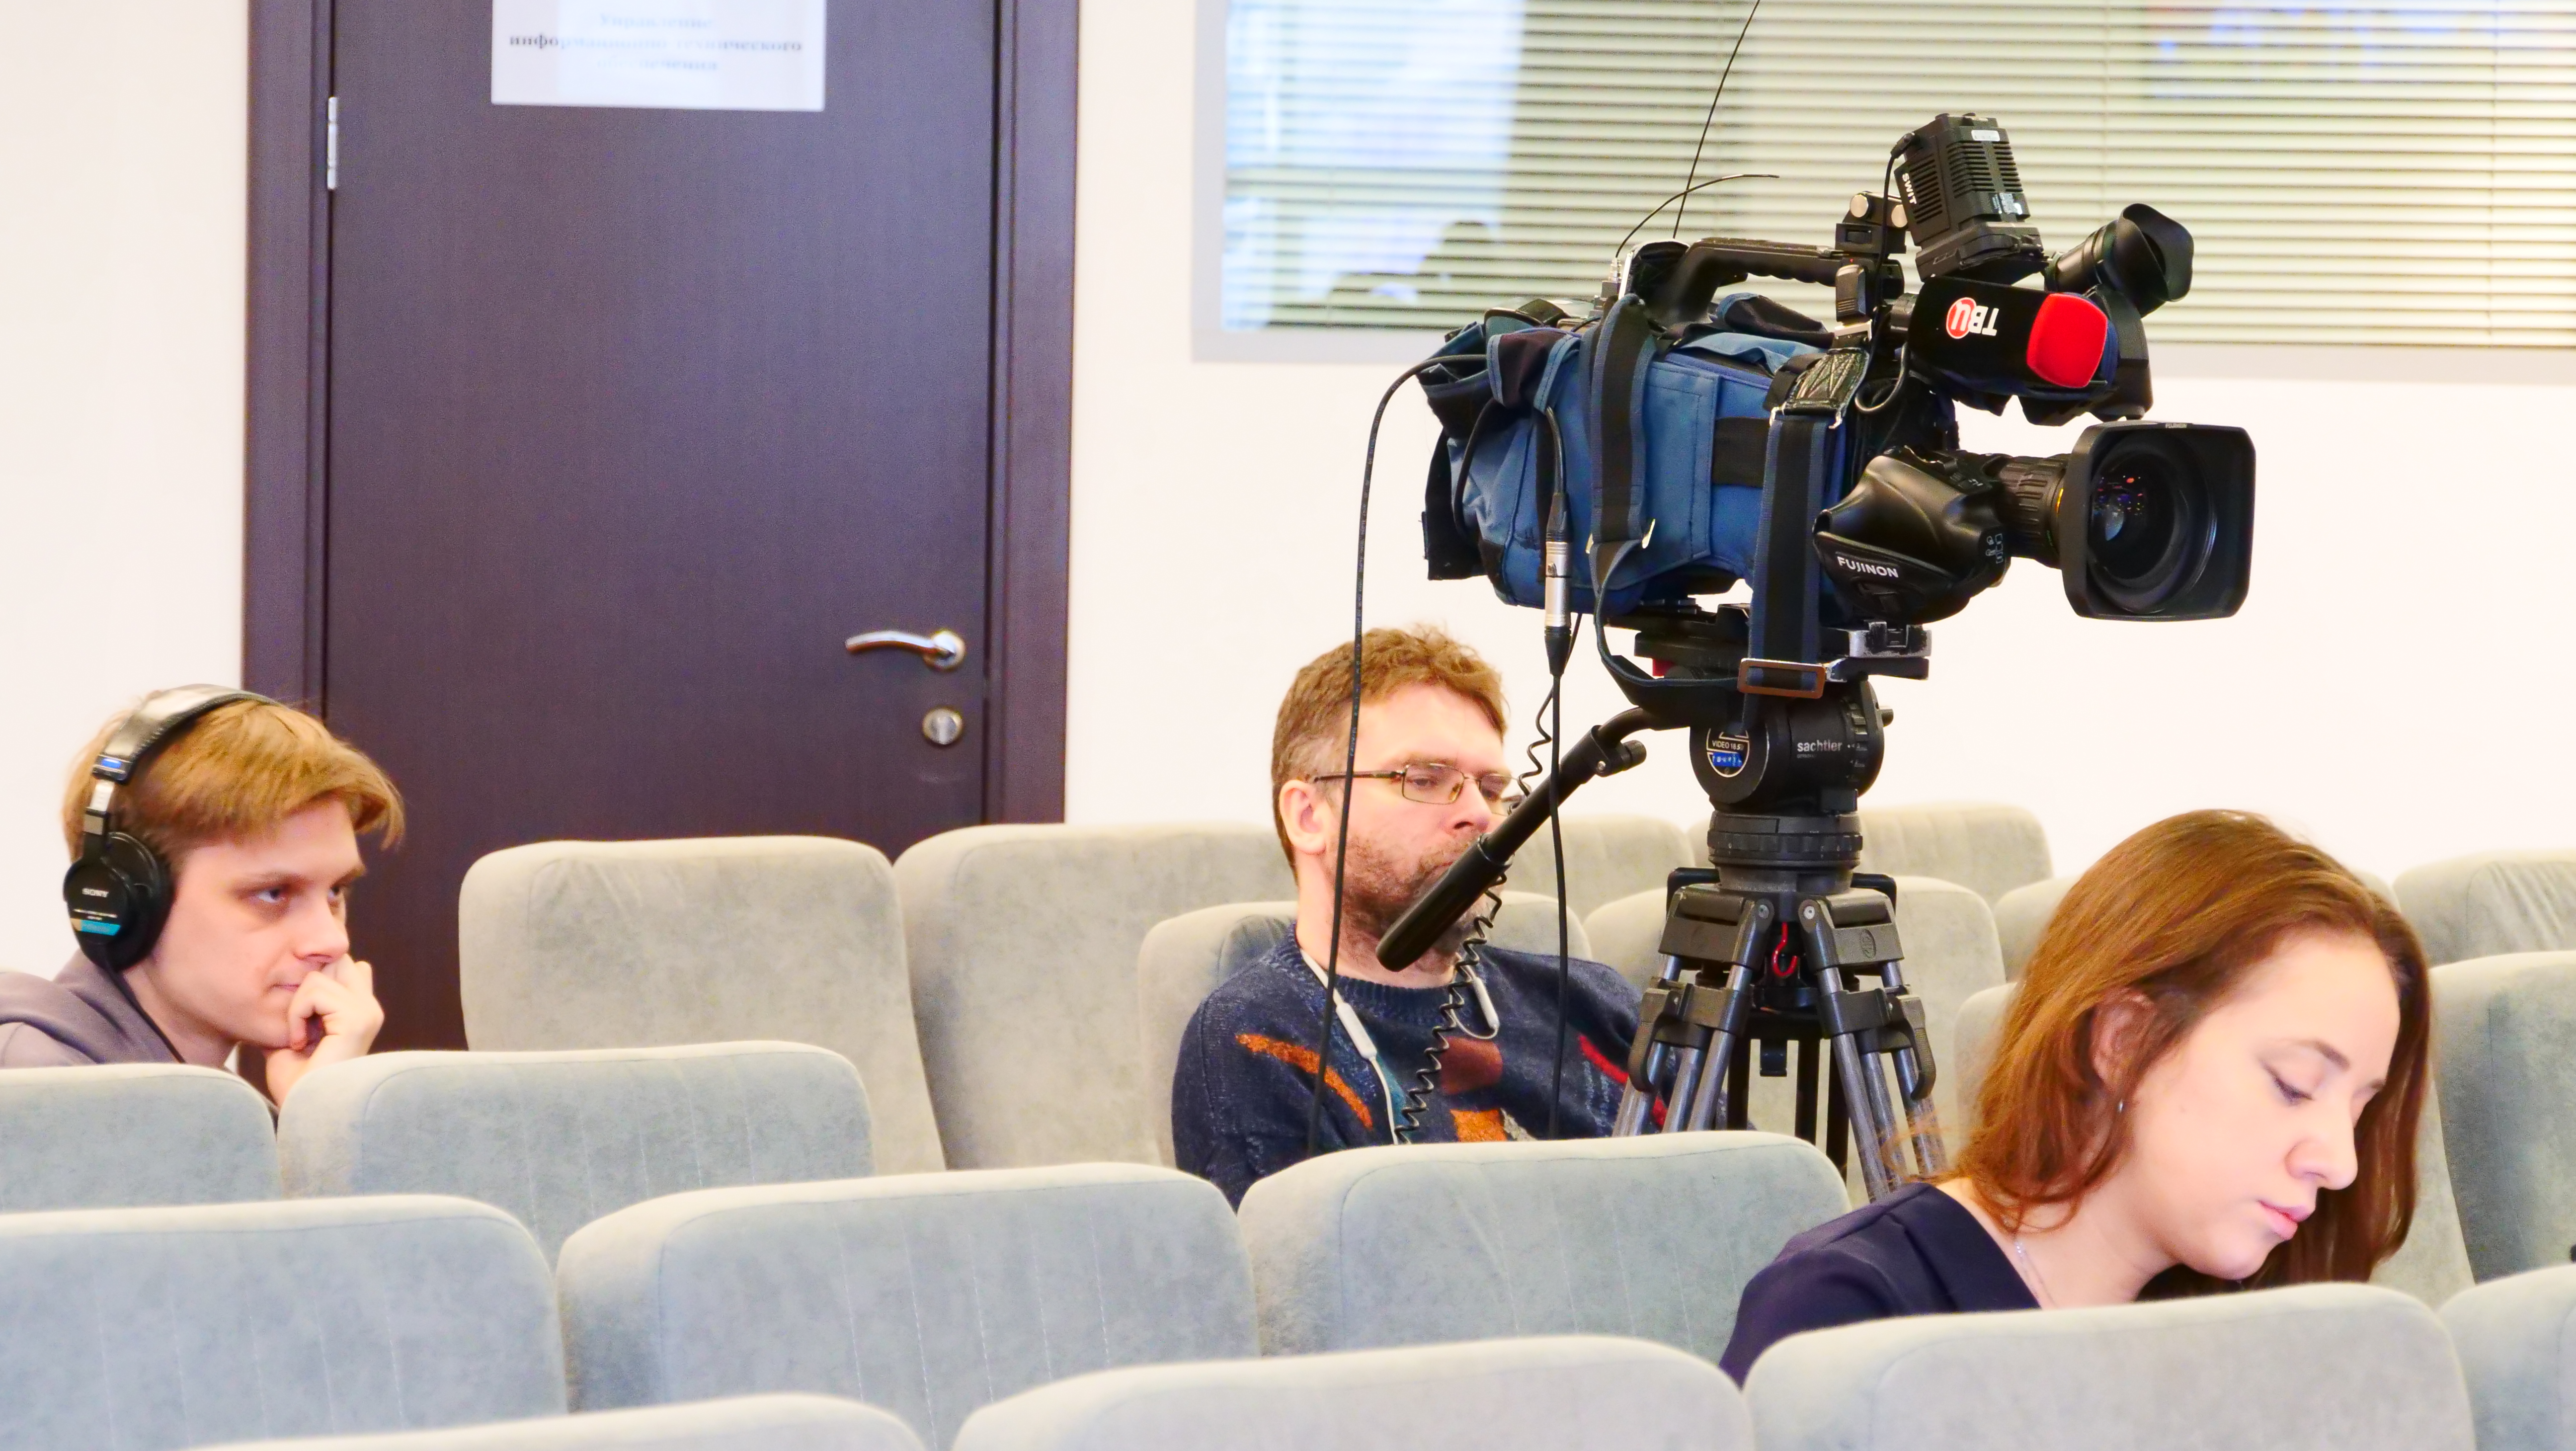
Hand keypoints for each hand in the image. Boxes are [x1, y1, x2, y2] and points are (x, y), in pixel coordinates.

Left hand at [262, 957, 383, 1104]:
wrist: (302, 1112)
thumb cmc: (296, 1085)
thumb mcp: (293, 1035)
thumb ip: (299, 1008)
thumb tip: (296, 980)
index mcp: (360, 1012)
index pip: (346, 964)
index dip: (320, 969)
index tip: (302, 993)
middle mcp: (369, 1009)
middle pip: (335, 960)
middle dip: (305, 984)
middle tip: (297, 1022)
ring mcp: (368, 1012)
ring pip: (318, 976)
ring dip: (296, 1007)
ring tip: (298, 1039)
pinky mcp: (358, 1018)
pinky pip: (315, 992)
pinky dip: (296, 1015)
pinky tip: (299, 1042)